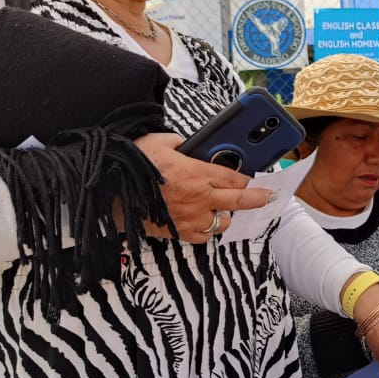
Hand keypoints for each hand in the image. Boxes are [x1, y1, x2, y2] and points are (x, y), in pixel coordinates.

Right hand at [134, 133, 272, 242]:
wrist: (109, 192)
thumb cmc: (133, 165)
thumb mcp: (159, 141)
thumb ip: (182, 143)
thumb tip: (191, 145)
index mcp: (197, 174)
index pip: (235, 180)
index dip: (253, 182)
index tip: (264, 182)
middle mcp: (198, 198)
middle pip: (238, 202)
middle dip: (258, 200)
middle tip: (269, 198)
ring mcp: (189, 218)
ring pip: (222, 223)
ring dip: (227, 215)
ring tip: (224, 207)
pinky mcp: (177, 232)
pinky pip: (202, 236)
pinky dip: (207, 230)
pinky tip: (204, 220)